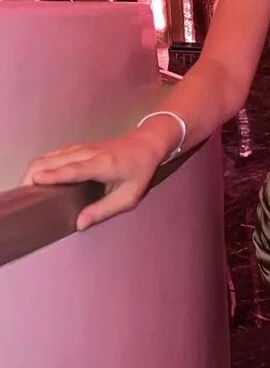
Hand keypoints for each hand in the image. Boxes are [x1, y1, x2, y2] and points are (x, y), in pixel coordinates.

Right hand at [18, 133, 164, 231]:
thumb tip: (80, 223)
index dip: (54, 174)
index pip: (74, 169)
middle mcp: (89, 153)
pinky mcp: (79, 148)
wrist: (146, 144)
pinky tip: (37, 178)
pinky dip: (42, 164)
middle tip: (25, 197)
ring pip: (51, 155)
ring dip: (35, 170)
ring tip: (26, 190)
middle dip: (34, 175)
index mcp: (103, 165)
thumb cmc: (140, 171)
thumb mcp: (130, 196)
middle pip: (54, 160)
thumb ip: (104, 210)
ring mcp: (82, 148)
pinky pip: (55, 154)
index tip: (36, 180)